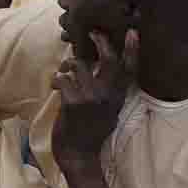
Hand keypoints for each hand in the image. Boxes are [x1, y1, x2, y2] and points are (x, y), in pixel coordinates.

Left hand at [52, 30, 135, 158]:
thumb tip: (97, 67)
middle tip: (92, 33)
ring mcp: (91, 98)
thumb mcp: (108, 112)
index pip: (130, 71)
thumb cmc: (89, 132)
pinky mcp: (73, 102)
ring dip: (68, 64)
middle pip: (109, 60)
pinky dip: (56, 80)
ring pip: (80, 65)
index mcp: (118, 98)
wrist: (78, 155)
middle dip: (100, 42)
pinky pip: (63, 79)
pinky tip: (55, 86)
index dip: (132, 51)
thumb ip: (107, 91)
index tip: (132, 32)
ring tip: (64, 71)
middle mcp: (108, 96)